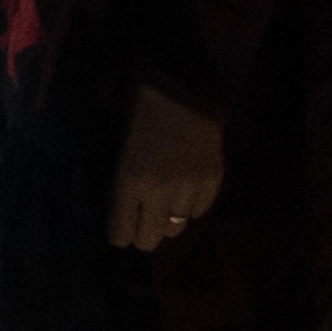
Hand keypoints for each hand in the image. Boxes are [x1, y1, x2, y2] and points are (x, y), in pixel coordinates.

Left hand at [106, 82, 226, 255]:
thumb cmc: (143, 115)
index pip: (121, 231)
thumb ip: (123, 185)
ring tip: (164, 204)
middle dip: (142, 235)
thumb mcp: (123, 151)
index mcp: (130, 181)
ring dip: (168, 219)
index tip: (119, 234)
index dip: (119, 235)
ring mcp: (189, 189)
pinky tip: (185, 189)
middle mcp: (160, 192)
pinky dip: (190, 205)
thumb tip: (122, 214)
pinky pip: (198, 211)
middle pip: (150, 239)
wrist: (183, 91)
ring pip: (176, 227)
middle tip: (140, 226)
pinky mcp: (212, 183)